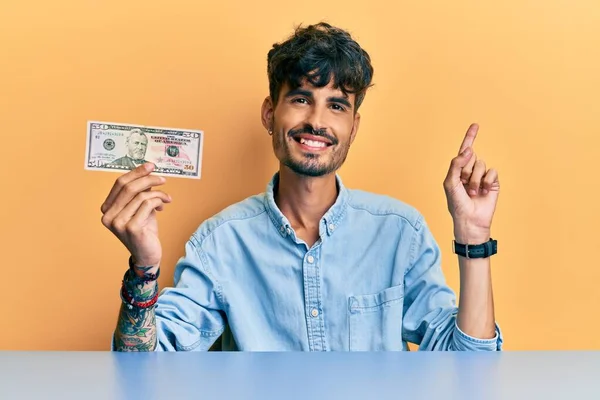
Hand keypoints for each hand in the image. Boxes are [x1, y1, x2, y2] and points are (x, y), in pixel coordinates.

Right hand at [100, 163, 170, 267]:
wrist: (148, 255)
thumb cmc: (145, 230)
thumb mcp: (140, 207)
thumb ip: (140, 192)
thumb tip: (148, 172)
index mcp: (107, 208)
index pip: (120, 183)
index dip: (136, 172)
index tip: (150, 166)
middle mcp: (108, 216)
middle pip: (129, 187)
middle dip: (148, 179)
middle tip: (163, 178)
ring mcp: (118, 223)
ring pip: (141, 196)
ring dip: (158, 193)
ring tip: (166, 198)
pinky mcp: (131, 228)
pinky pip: (147, 204)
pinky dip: (158, 200)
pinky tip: (163, 205)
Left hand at [443, 124, 499, 242]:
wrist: (470, 219)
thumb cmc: (456, 204)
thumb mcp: (450, 183)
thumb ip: (456, 164)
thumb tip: (469, 150)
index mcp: (458, 170)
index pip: (464, 151)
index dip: (470, 137)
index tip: (475, 125)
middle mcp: (470, 171)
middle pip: (472, 157)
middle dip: (467, 171)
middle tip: (464, 186)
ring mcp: (482, 176)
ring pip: (482, 164)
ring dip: (475, 179)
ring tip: (472, 192)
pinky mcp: (493, 182)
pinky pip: (492, 172)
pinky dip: (487, 181)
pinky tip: (483, 192)